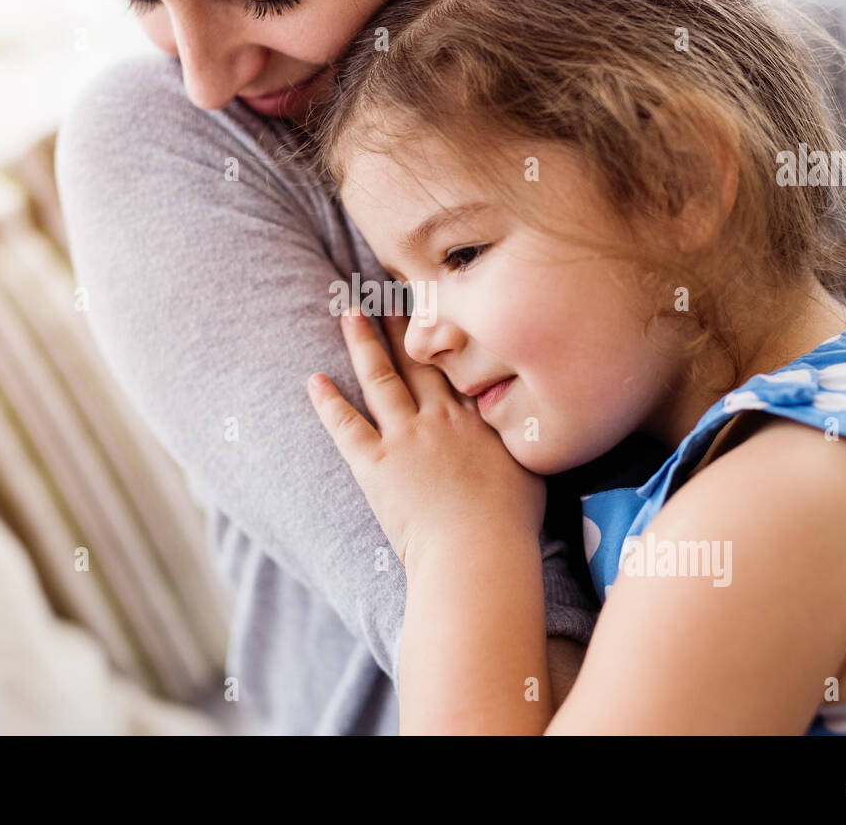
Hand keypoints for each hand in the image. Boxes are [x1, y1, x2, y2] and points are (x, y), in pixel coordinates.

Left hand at [307, 310, 545, 565]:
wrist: (478, 550)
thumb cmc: (510, 524)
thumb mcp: (531, 473)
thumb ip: (522, 443)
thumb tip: (531, 428)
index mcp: (478, 419)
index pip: (458, 365)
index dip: (444, 335)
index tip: (434, 308)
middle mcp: (440, 417)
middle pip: (418, 360)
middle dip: (401, 324)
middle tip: (386, 294)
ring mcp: (406, 437)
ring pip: (381, 378)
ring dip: (363, 343)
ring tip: (349, 313)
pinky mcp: (376, 463)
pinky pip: (345, 425)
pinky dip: (328, 402)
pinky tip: (314, 380)